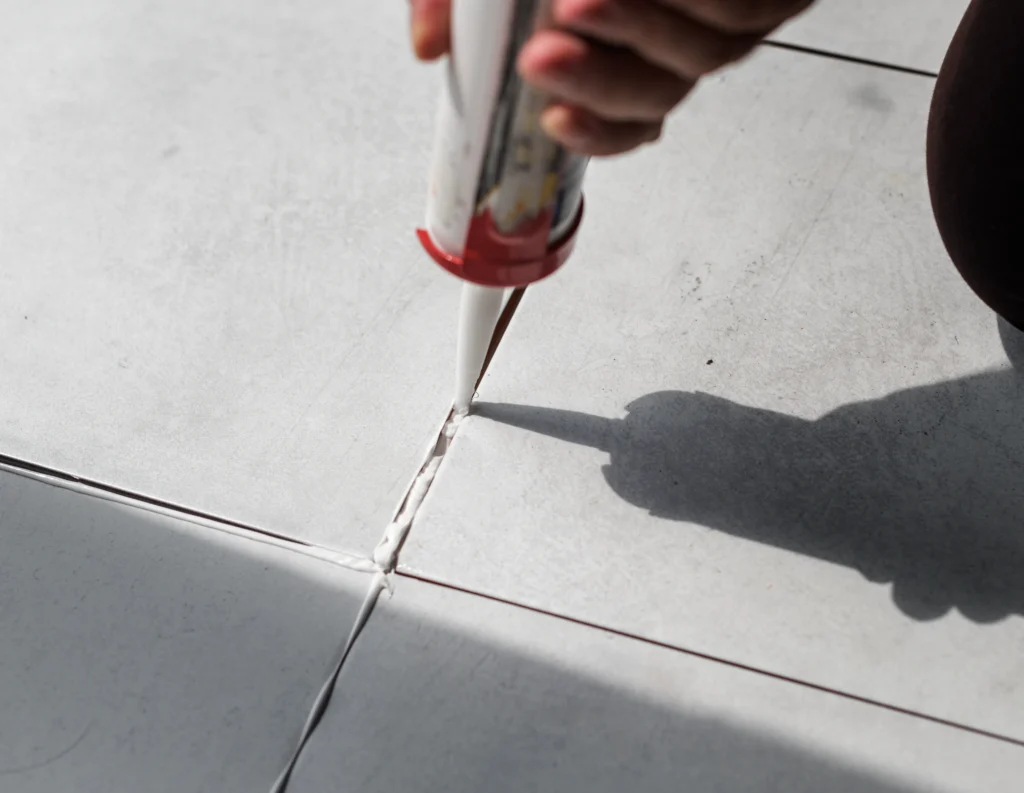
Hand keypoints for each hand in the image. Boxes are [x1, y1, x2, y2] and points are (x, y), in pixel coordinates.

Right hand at [410, 0, 813, 155]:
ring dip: (637, 28)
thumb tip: (427, 47)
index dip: (591, 135)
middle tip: (543, 53)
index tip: (552, 121)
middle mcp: (680, 45)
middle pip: (653, 98)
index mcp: (629, 53)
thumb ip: (457, 3)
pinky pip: (739, 7)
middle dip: (597, 83)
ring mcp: (732, 16)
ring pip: (699, 56)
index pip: (620, 124)